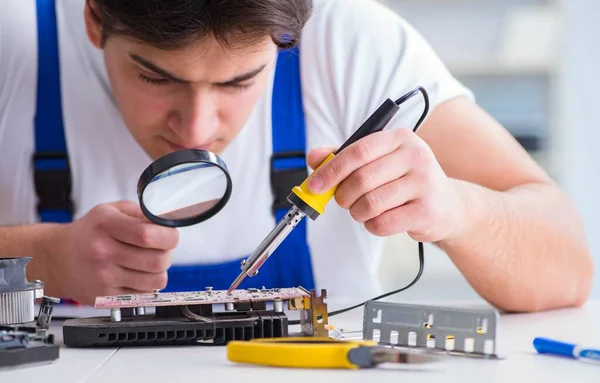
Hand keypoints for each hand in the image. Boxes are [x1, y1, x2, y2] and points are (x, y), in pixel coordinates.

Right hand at [45, 201, 178, 304]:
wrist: (58, 259)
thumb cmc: (89, 233)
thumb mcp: (111, 210)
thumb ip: (141, 212)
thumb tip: (169, 220)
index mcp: (106, 225)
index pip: (148, 234)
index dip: (169, 236)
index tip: (170, 236)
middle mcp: (103, 252)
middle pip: (157, 260)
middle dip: (167, 255)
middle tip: (160, 251)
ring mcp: (104, 277)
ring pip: (155, 281)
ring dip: (159, 272)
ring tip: (148, 264)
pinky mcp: (105, 297)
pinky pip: (144, 295)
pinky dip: (147, 286)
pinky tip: (135, 275)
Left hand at [306, 129, 463, 241]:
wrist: (447, 205)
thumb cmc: (405, 182)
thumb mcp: (379, 162)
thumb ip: (345, 157)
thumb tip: (314, 158)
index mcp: (400, 138)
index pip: (357, 151)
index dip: (331, 170)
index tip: (314, 186)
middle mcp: (416, 156)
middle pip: (361, 179)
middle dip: (343, 196)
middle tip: (344, 201)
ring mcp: (424, 183)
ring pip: (370, 204)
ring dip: (358, 213)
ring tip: (364, 211)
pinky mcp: (427, 210)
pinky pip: (382, 223)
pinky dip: (372, 226)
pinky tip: (380, 220)